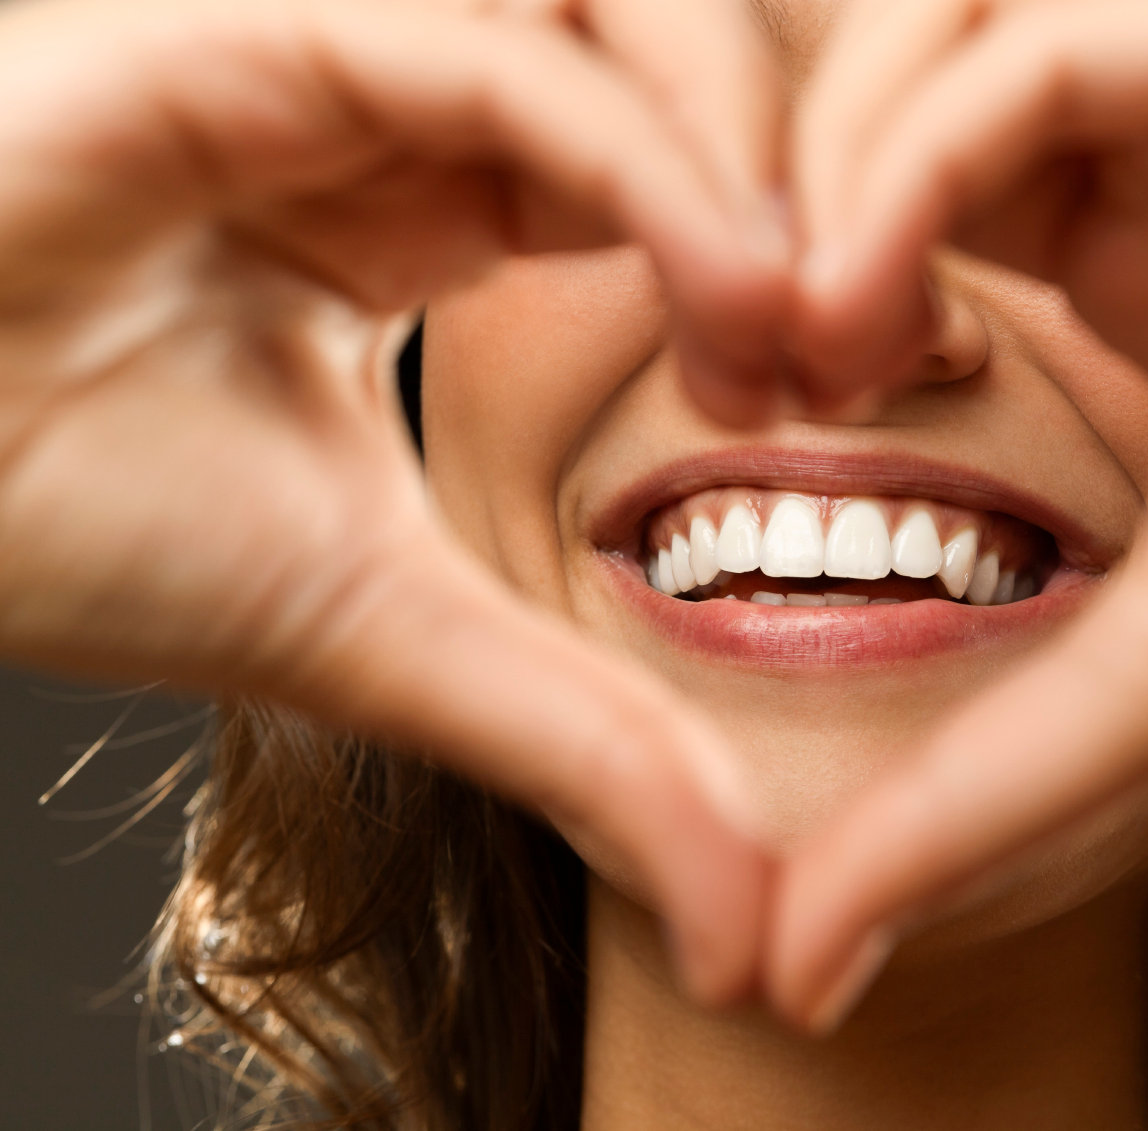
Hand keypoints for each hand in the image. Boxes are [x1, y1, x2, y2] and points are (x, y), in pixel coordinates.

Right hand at [0, 0, 785, 1002]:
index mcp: (440, 198)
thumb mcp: (395, 632)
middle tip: (868, 353)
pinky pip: (515, 60)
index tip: (855, 388)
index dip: (797, 255)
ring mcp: (350, 54)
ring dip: (756, 162)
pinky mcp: (268, 30)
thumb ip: (585, 743)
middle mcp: (416, 106)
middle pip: (696, 56)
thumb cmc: (73, 517)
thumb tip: (755, 930)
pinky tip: (733, 298)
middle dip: (815, 191)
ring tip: (798, 336)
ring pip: (632, 16)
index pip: (686, 157)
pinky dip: (652, 167)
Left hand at [772, 0, 1147, 1026]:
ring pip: (935, 36)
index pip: (876, 193)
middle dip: (762, 210)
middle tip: (732, 363)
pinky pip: (1044, 40)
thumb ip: (966, 801)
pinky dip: (919, 153)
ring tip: (806, 340)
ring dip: (822, 174)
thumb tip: (799, 972)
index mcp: (1120, 259)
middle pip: (873, 94)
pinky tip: (878, 289)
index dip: (773, 280)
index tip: (737, 404)